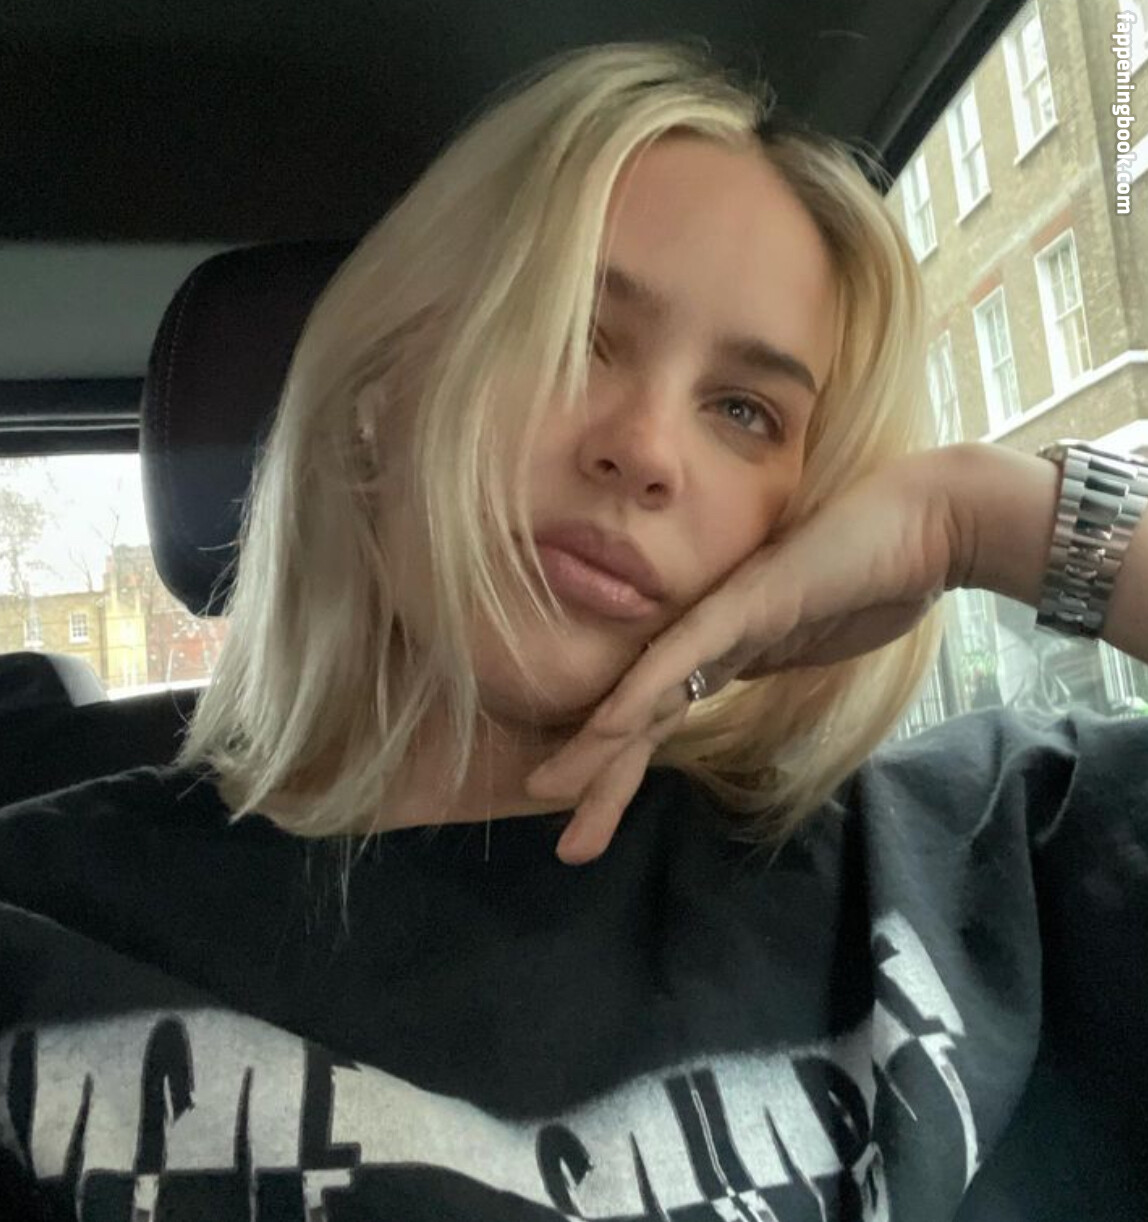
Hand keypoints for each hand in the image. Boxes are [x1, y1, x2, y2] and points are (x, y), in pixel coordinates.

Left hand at [525, 449, 962, 864]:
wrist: (928, 525)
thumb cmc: (879, 577)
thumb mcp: (816, 637)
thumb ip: (778, 654)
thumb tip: (759, 670)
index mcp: (726, 653)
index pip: (661, 719)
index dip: (623, 769)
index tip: (592, 820)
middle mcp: (710, 638)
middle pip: (640, 720)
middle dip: (599, 783)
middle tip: (568, 848)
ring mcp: (723, 619)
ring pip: (644, 694)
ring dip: (595, 750)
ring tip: (548, 793)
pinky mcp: (746, 602)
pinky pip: (682, 657)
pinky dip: (639, 696)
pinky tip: (602, 732)